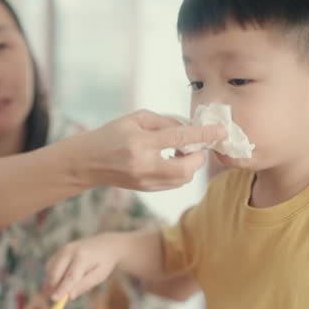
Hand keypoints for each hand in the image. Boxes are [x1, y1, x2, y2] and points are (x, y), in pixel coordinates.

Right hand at [45, 234, 121, 299]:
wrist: (105, 244)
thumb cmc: (104, 262)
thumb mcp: (100, 275)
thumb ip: (85, 285)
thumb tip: (70, 296)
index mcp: (83, 257)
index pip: (70, 277)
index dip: (61, 289)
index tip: (54, 299)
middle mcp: (70, 251)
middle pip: (56, 272)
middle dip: (52, 287)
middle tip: (52, 299)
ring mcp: (63, 249)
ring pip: (50, 269)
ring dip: (51, 281)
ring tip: (60, 289)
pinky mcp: (60, 250)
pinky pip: (50, 265)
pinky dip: (52, 275)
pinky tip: (60, 280)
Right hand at [69, 110, 226, 190]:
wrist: (87, 162)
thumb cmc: (111, 135)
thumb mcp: (135, 118)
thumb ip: (165, 121)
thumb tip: (190, 128)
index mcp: (140, 142)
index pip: (179, 138)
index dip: (203, 134)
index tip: (221, 131)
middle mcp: (144, 165)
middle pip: (186, 167)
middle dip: (198, 156)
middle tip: (196, 145)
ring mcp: (145, 181)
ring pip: (182, 178)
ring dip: (190, 165)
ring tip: (180, 151)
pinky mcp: (146, 189)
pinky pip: (174, 184)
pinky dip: (180, 172)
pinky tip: (171, 161)